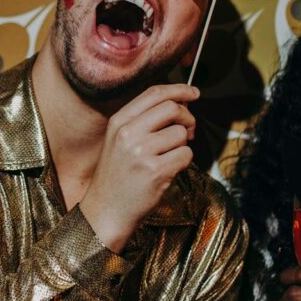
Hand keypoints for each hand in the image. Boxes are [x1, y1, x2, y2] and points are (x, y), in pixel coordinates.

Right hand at [79, 84, 198, 251]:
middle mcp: (128, 133)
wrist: (106, 210)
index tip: (193, 93)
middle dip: (188, 118)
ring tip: (168, 158)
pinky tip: (168, 171)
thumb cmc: (117, 175)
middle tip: (188, 131)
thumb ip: (144, 120)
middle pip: (172, 108)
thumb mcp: (119, 140)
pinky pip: (186, 155)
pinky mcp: (156, 171)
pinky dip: (184, 162)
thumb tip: (180, 103)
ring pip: (181, 133)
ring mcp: (142, 152)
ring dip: (182, 145)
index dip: (179, 90)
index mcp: (119, 121)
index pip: (154, 93)